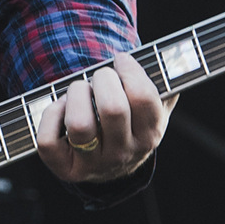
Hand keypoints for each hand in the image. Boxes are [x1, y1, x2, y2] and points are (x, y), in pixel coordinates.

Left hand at [36, 52, 175, 182]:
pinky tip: (61, 108)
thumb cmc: (132, 126)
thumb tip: (176, 54)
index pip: (144, 98)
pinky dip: (50, 115)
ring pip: (80, 125)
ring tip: (80, 91)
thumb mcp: (156, 110)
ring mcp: (92, 163)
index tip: (122, 61)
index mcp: (149, 135)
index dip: (130, 70)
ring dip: (76, 95)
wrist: (112, 168)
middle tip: (100, 76)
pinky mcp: (64, 167)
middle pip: (112, 108)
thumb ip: (167, 84)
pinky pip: (48, 140)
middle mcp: (123, 152)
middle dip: (103, 79)